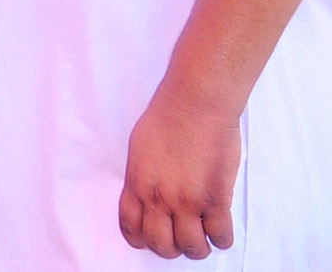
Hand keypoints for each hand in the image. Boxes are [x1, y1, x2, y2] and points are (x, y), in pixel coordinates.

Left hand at [118, 82, 240, 258]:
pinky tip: (221, 231)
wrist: (194, 106)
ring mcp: (188, 202)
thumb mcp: (139, 149)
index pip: (131, 227)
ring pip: (192, 247)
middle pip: (161, 244)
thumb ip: (142, 177)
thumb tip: (149, 195)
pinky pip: (220, 236)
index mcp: (137, 185)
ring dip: (198, 248)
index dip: (141, 239)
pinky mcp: (216, 200)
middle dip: (170, 248)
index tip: (149, 239)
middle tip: (180, 239)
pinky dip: (222, 239)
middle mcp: (159, 199)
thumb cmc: (166, 118)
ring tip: (203, 238)